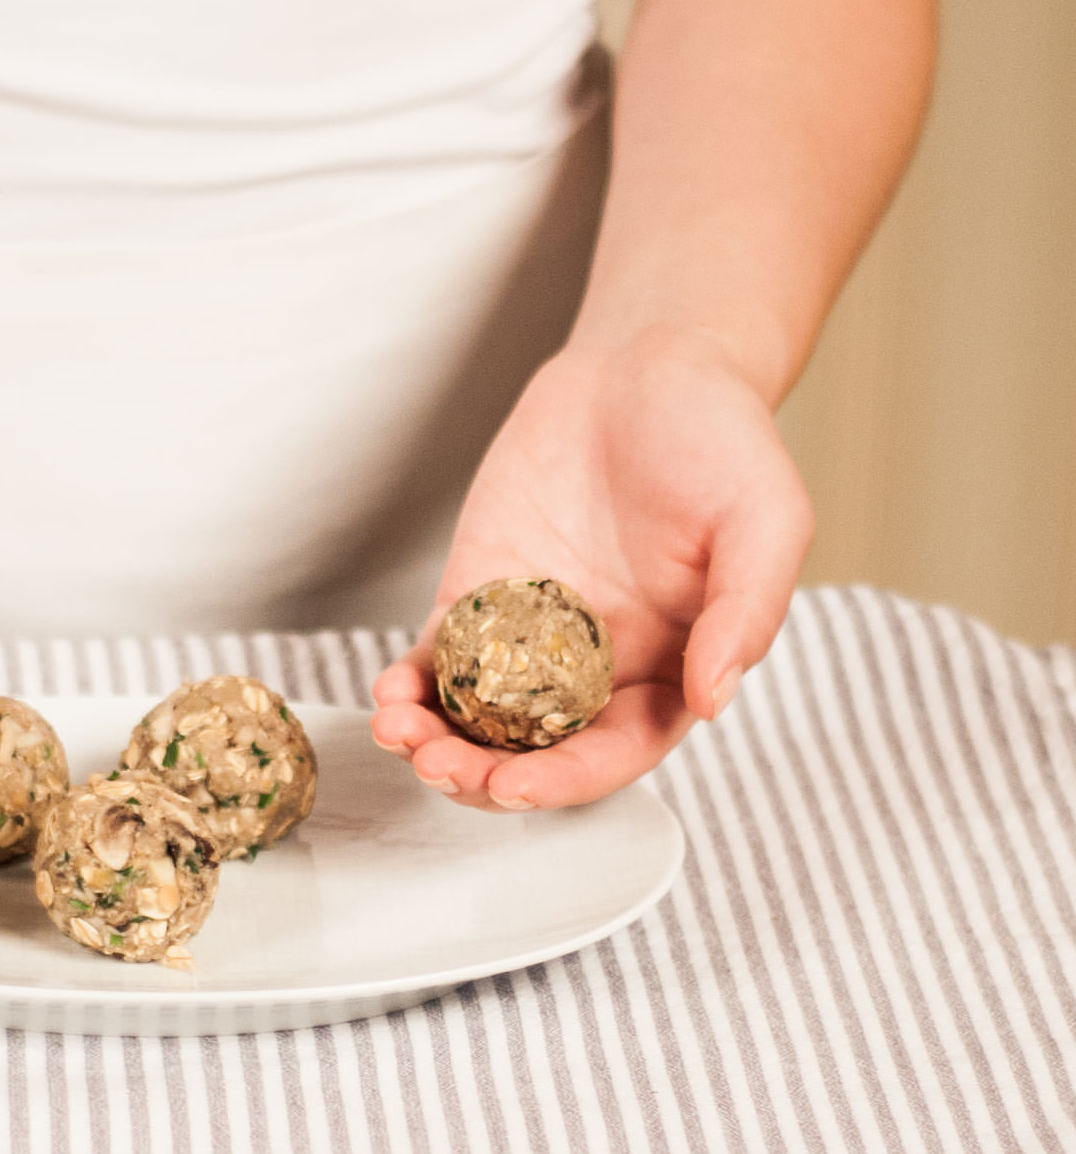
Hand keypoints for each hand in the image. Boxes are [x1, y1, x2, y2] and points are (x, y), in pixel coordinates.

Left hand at [370, 329, 812, 810]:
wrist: (649, 366)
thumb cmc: (724, 440)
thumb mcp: (765, 519)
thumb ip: (745, 610)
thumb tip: (715, 700)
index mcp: (669, 671)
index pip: (614, 754)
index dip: (564, 782)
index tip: (515, 788)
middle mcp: (596, 669)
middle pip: (532, 752)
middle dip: (481, 774)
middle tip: (439, 768)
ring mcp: (530, 636)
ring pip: (476, 716)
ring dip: (435, 739)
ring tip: (398, 734)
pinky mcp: (479, 594)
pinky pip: (438, 656)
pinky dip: (410, 683)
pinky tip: (387, 691)